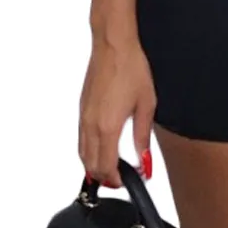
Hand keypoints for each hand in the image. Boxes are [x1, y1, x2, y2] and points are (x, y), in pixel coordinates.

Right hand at [78, 37, 156, 188]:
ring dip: (95, 165)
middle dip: (105, 177)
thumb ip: (142, 137)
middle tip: (122, 177)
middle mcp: (91, 125)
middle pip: (90, 165)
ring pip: (82, 153)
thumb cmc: (131, 69)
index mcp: (107, 127)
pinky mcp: (81, 109)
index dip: (117, 180)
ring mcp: (83, 117)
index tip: (128, 180)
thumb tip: (143, 159)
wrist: (113, 46)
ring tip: (113, 166)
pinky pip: (81, 139)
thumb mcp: (146, 105)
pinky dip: (89, 150)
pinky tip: (103, 147)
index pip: (106, 167)